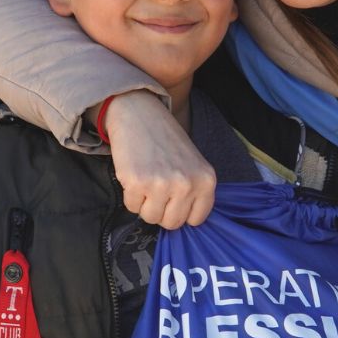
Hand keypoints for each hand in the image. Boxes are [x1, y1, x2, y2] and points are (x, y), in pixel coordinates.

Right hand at [100, 92, 216, 228]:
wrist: (140, 115)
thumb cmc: (167, 141)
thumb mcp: (194, 165)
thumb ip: (195, 192)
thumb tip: (185, 222)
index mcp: (206, 181)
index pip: (196, 220)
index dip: (181, 212)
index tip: (174, 199)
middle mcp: (187, 184)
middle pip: (172, 223)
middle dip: (161, 211)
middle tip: (157, 189)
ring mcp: (162, 184)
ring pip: (151, 218)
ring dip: (145, 204)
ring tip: (147, 181)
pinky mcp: (138, 183)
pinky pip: (132, 207)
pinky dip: (130, 196)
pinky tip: (135, 174)